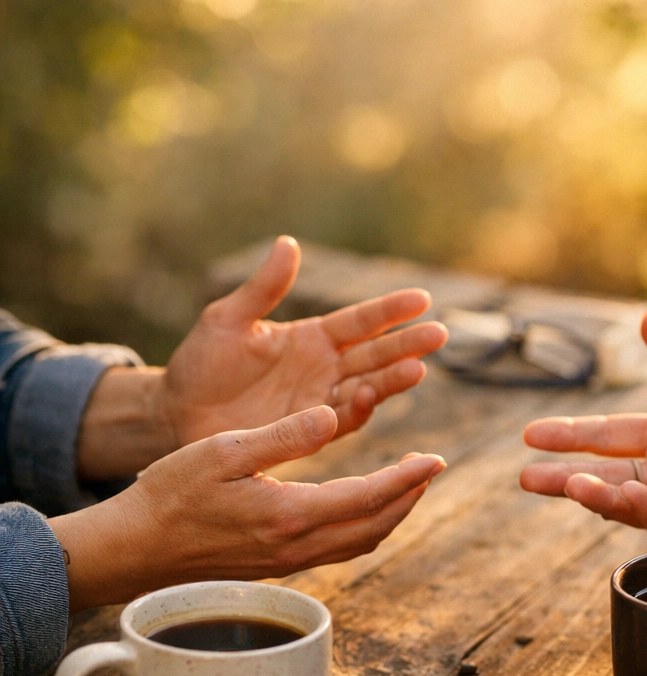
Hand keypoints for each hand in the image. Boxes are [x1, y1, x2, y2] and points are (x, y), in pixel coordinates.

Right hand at [50, 406, 445, 612]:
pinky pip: (339, 549)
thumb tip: (332, 416)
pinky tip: (362, 507)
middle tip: (431, 468)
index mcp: (289, 514)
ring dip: (391, 514)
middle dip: (409, 497)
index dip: (407, 478)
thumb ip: (283, 435)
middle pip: (375, 526)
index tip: (436, 459)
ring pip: (360, 542)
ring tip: (407, 485)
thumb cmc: (171, 493)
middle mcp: (297, 545)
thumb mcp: (225, 451)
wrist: (136, 548)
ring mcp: (289, 561)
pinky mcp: (278, 566)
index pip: (368, 497)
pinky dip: (364, 527)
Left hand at [159, 236, 447, 446]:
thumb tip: (288, 243)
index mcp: (312, 337)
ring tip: (417, 369)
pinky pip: (341, 421)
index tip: (423, 299)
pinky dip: (357, 411)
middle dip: (407, 345)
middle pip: (376, 354)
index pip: (361, 321)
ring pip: (368, 388)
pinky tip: (367, 397)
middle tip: (439, 335)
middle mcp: (325, 369)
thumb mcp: (228, 320)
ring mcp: (320, 402)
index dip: (390, 311)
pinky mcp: (310, 432)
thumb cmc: (201, 364)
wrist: (178, 415)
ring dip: (392, 380)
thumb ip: (263, 289)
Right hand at [520, 309, 646, 547]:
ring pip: (632, 504)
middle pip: (606, 475)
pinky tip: (630, 499)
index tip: (530, 435)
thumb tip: (645, 318)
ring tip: (573, 484)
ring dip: (600, 496)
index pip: (608, 434)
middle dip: (565, 478)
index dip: (570, 434)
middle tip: (527, 479)